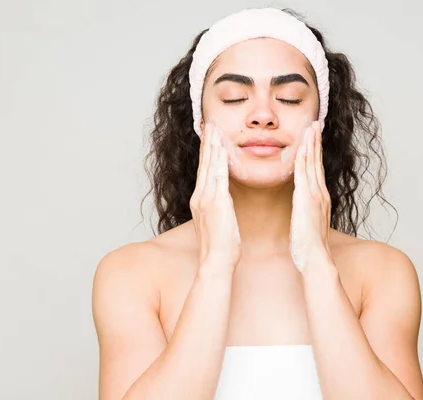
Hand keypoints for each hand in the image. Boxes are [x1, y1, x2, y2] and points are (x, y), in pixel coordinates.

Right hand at [190, 123, 241, 270]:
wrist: (216, 260)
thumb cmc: (220, 246)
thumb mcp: (218, 222)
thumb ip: (218, 208)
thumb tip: (223, 200)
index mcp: (200, 201)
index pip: (204, 171)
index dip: (206, 153)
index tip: (209, 138)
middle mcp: (200, 197)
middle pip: (204, 165)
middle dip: (207, 144)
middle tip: (209, 125)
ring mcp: (206, 199)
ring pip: (209, 167)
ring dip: (212, 147)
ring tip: (214, 130)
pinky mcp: (215, 203)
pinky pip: (217, 177)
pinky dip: (218, 162)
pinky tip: (221, 149)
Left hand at [289, 121, 332, 272]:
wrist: (314, 258)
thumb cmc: (308, 245)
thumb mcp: (307, 223)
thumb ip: (306, 211)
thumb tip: (302, 208)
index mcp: (318, 198)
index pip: (316, 170)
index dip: (315, 152)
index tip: (314, 138)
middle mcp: (319, 193)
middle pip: (318, 162)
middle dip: (316, 142)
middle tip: (315, 123)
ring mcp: (315, 196)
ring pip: (313, 164)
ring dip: (312, 145)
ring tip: (311, 127)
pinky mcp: (307, 200)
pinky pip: (305, 175)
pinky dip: (304, 160)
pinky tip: (302, 148)